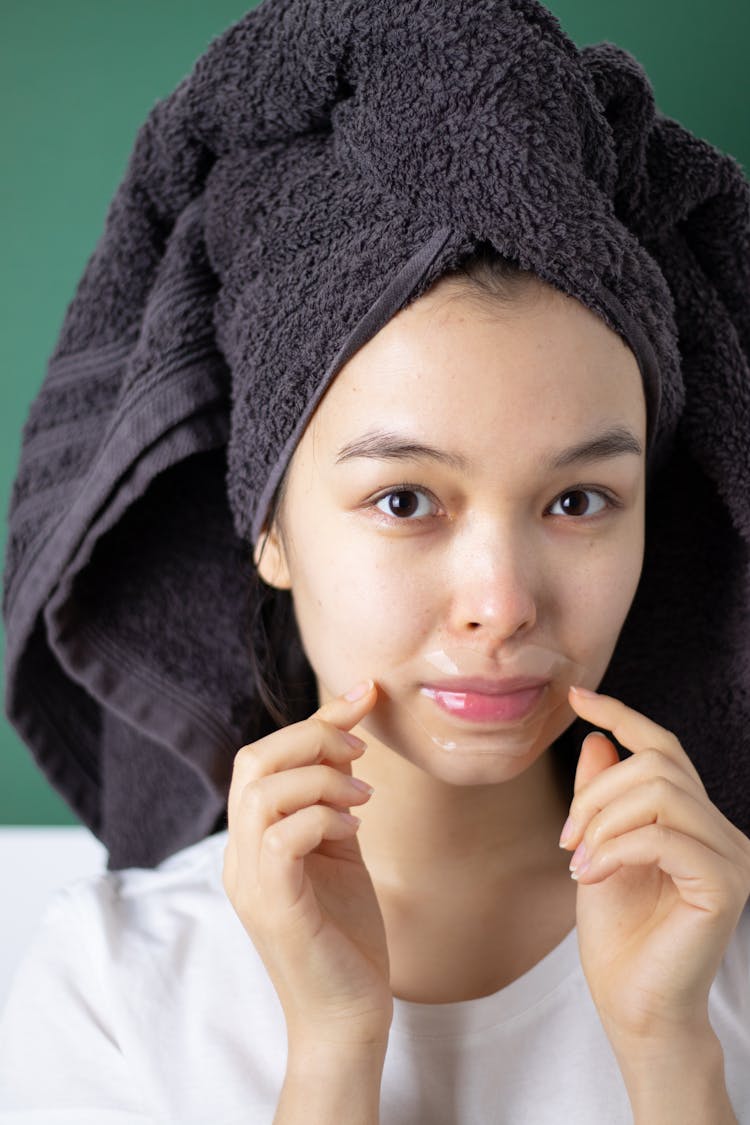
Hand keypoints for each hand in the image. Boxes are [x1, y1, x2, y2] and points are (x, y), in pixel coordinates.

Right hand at [222, 680, 392, 1049]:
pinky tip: (355, 832)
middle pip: (253, 761)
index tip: (365, 694)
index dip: (315, 720)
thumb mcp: (340, 850)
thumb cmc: (347, 935)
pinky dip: (323, 818)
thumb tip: (345, 742)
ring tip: (362, 798)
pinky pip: (282, 835)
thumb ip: (331, 801)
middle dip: (313, 740)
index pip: (263, 758)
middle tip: (360, 758)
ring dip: (321, 778)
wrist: (348, 1016)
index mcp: (252, 841)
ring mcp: (251, 881)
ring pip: (263, 791)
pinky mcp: (275, 906)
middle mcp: (240, 856)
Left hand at [562, 686, 749, 1045]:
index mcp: (697, 822)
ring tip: (580, 861)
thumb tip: (600, 739)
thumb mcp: (596, 849)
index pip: (665, 749)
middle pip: (657, 765)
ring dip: (603, 821)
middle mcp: (725, 833)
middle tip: (567, 839)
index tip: (575, 698)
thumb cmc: (618, 937)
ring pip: (661, 793)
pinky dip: (616, 849)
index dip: (621, 715)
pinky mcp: (726, 885)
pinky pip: (663, 837)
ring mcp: (733, 857)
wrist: (633, 1008)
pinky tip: (593, 875)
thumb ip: (602, 797)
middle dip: (596, 793)